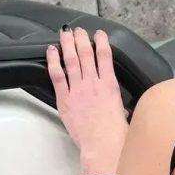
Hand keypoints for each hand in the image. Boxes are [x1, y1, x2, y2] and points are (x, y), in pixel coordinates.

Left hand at [47, 26, 128, 173]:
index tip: (99, 34)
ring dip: (67, 44)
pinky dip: (53, 61)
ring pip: (71, 60)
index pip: (105, 57)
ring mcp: (78, 89)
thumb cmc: (116, 134)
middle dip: (81, 39)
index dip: (101, 42)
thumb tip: (120, 109)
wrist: (103, 144)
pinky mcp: (65, 99)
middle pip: (86, 54)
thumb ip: (119, 106)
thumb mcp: (123, 114)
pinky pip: (57, 75)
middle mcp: (93, 83)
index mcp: (110, 85)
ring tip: (65, 33)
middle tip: (78, 30)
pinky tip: (51, 50)